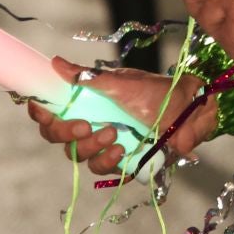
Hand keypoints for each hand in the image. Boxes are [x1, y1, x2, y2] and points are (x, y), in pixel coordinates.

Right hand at [27, 57, 215, 175]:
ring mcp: (106, 145)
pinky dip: (107, 162)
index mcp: (88, 104)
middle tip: (86, 125)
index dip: (42, 115)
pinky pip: (103, 171)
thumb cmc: (158, 92)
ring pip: (79, 157)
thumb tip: (55, 63)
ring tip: (113, 134)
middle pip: (59, 139)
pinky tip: (121, 151)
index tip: (47, 112)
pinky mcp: (122, 163)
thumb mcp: (121, 82)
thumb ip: (87, 77)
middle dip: (67, 134)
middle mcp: (92, 125)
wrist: (191, 110)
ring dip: (91, 147)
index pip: (52, 114)